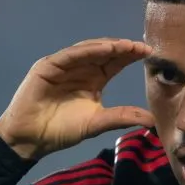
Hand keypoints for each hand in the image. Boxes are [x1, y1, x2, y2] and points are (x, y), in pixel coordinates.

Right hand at [0, 38, 154, 159]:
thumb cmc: (62, 130)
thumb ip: (122, 117)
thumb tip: (152, 121)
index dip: (131, 56)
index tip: (149, 53)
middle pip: (105, 53)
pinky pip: (70, 55)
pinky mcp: (48, 66)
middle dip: (123, 48)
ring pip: (89, 50)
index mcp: (93, 80)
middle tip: (141, 47)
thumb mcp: (97, 123)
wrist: (32, 138)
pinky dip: (87, 51)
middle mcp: (80, 69)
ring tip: (126, 46)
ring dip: (108, 46)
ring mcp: (64, 65)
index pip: (115, 63)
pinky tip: (104, 49)